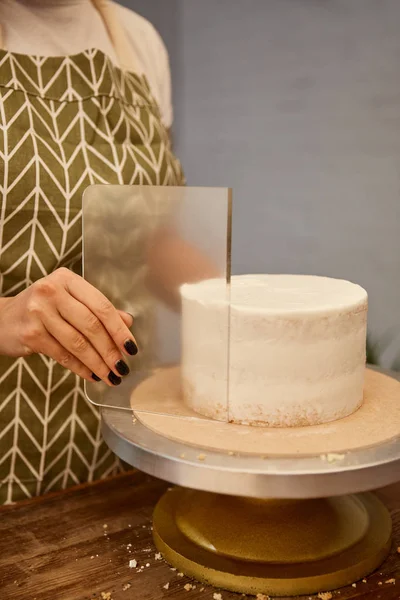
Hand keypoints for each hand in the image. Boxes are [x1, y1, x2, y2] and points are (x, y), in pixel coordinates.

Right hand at [0, 268, 137, 385]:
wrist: (2, 319)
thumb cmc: (43, 309)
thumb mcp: (70, 301)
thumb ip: (97, 309)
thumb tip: (128, 322)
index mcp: (67, 279)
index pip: (101, 305)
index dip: (119, 329)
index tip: (131, 347)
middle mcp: (52, 291)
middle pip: (91, 325)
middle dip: (110, 350)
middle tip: (122, 366)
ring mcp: (39, 312)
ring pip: (78, 343)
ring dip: (97, 363)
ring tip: (110, 375)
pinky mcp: (31, 333)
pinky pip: (63, 354)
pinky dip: (80, 367)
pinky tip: (91, 375)